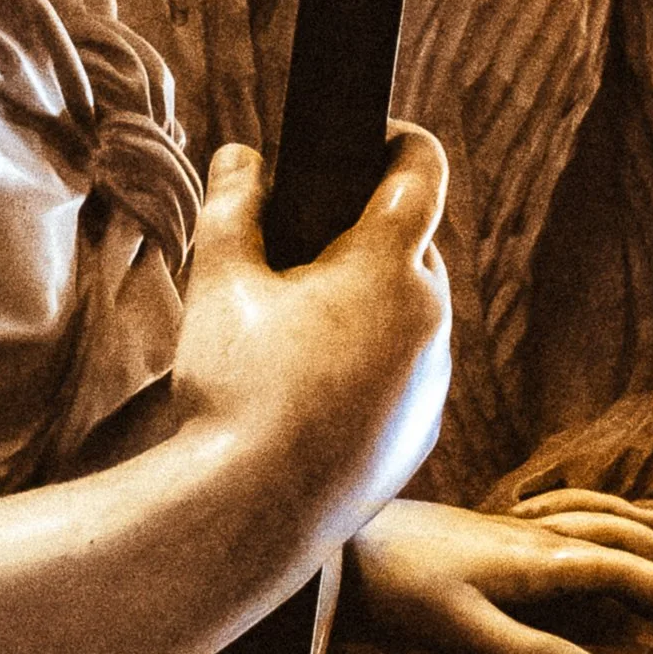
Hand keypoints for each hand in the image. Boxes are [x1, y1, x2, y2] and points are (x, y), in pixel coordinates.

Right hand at [166, 132, 451, 569]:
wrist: (248, 517)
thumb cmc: (234, 389)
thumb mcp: (219, 281)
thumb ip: (234, 205)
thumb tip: (243, 157)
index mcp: (390, 266)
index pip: (421, 171)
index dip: (397, 139)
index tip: (368, 137)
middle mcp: (431, 319)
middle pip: (411, 246)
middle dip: (364, 236)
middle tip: (298, 247)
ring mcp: (433, 381)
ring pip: (410, 314)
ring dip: (370, 305)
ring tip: (297, 326)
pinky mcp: (421, 433)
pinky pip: (405, 375)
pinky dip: (372, 365)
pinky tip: (312, 388)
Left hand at [349, 489, 652, 653]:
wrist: (344, 538)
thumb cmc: (399, 587)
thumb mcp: (465, 634)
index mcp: (544, 562)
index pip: (637, 580)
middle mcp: (542, 535)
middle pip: (635, 546)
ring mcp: (520, 526)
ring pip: (610, 522)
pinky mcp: (498, 527)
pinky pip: (577, 510)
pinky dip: (614, 517)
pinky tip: (615, 527)